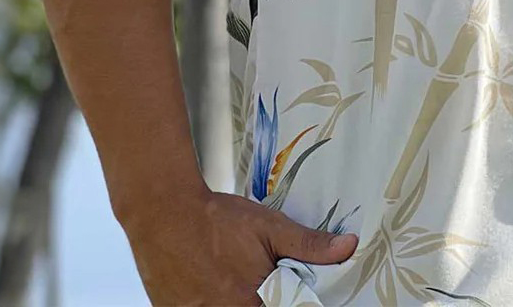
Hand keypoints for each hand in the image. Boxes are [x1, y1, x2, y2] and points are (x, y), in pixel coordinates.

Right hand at [120, 185, 358, 305]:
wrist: (164, 214)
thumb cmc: (218, 220)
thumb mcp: (270, 228)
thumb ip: (309, 245)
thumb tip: (348, 248)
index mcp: (252, 305)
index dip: (290, 299)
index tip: (289, 288)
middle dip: (265, 296)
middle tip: (254, 275)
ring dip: (237, 296)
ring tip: (228, 274)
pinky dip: (213, 298)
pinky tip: (212, 280)